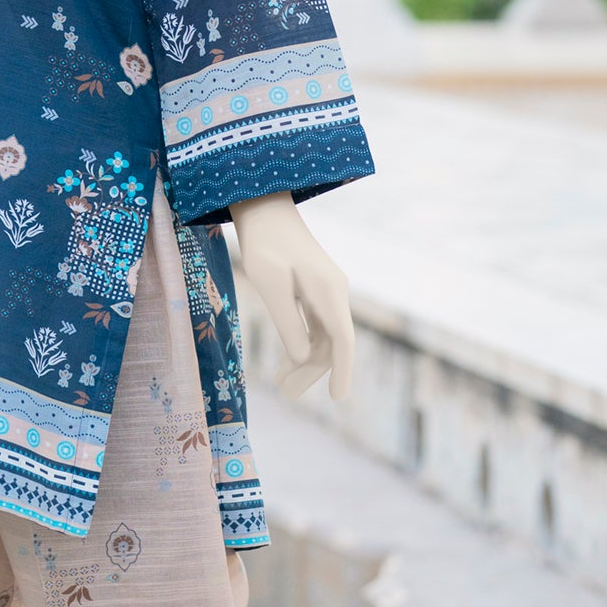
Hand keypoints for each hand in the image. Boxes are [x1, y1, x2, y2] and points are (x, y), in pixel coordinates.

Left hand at [229, 190, 354, 400]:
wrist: (264, 208)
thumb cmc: (263, 244)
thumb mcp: (270, 284)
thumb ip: (288, 322)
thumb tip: (302, 357)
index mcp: (328, 291)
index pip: (343, 340)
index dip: (343, 371)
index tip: (337, 399)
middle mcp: (335, 292)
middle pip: (331, 343)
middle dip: (311, 372)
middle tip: (283, 393)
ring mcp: (327, 290)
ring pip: (323, 336)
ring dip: (304, 360)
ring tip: (279, 383)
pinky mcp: (315, 288)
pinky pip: (316, 324)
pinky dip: (302, 344)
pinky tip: (286, 360)